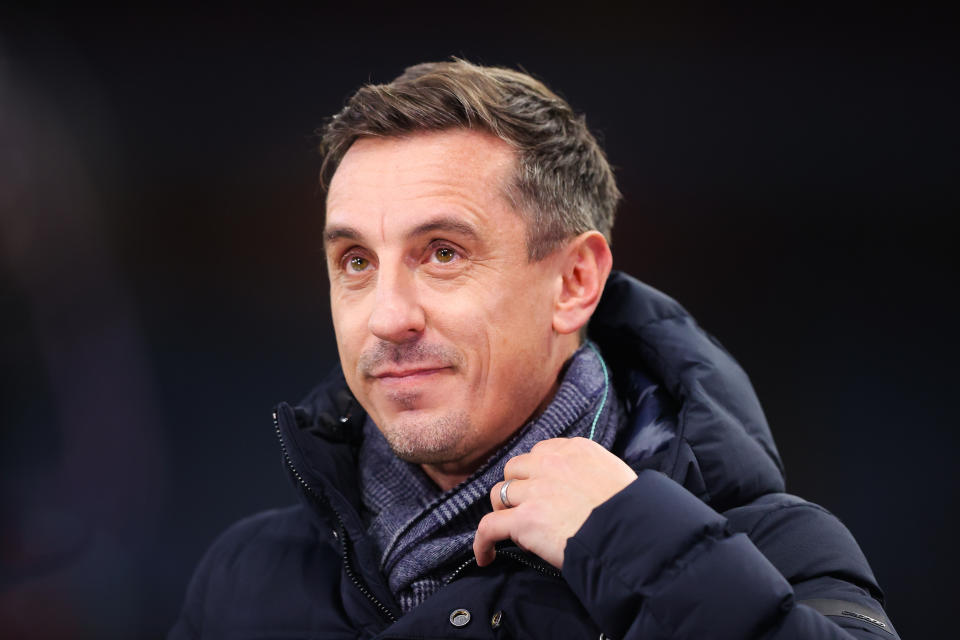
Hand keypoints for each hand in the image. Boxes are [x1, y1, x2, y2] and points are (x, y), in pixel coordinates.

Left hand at [473, 437, 637, 568]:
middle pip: (515, 469)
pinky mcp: (524, 519)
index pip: (541, 453)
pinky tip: (486, 556)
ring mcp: (535, 491)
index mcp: (575, 449)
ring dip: (503, 511)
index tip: (539, 488)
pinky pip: (489, 527)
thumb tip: (579, 488)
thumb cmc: (632, 512)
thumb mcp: (614, 475)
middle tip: (525, 509)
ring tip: (511, 531)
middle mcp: (550, 464)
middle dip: (517, 488)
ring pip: (500, 494)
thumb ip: (591, 472)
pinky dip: (483, 542)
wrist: (631, 535)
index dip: (536, 473)